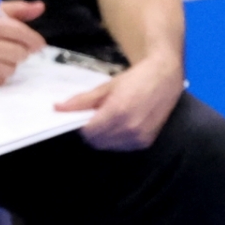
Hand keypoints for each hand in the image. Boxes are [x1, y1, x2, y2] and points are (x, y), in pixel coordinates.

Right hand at [0, 0, 46, 84]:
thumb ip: (14, 9)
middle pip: (19, 53)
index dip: (34, 39)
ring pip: (11, 69)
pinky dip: (0, 73)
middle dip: (22, 51)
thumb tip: (39, 8)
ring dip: (10, 63)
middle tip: (14, 47)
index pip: (19, 32)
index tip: (38, 43)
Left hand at [54, 54, 183, 150]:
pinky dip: (116, 139)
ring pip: (108, 146)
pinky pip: (122, 147)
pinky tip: (120, 125)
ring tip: (109, 119)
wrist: (166, 78)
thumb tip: (58, 108)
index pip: (87, 131)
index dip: (80, 125)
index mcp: (117, 112)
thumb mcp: (106, 87)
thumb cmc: (135, 79)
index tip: (81, 116)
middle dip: (91, 131)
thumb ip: (81, 101)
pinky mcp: (146, 142)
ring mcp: (139, 137)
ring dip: (103, 136)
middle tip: (94, 117)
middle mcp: (129, 128)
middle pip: (96, 141)